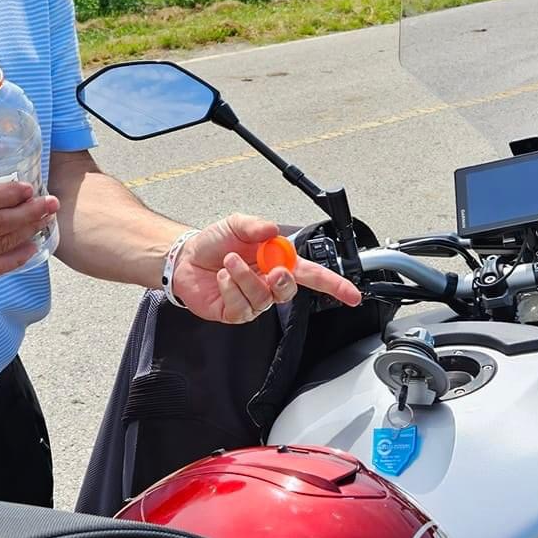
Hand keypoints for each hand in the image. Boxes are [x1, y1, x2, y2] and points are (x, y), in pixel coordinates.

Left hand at [172, 214, 361, 323]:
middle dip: (281, 280)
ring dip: (244, 277)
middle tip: (269, 268)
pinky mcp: (235, 312)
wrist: (186, 258)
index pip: (313, 275)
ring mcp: (253, 300)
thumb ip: (256, 225)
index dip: (335, 286)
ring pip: (263, 297)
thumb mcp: (236, 224)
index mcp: (278, 261)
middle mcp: (268, 283)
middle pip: (289, 290)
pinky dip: (230, 288)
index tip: (352, 294)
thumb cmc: (214, 243)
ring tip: (228, 263)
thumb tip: (271, 230)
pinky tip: (222, 277)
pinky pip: (242, 306)